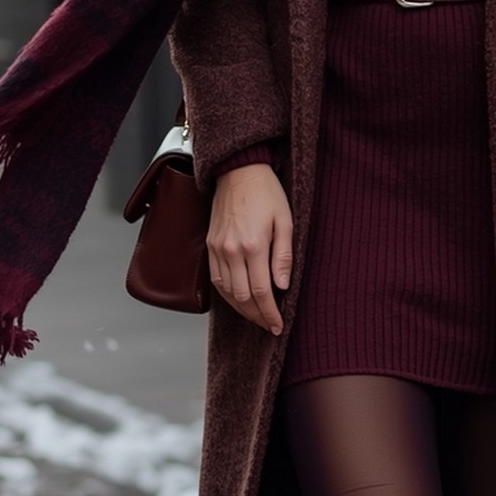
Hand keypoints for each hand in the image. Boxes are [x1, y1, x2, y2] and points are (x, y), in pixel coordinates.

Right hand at [207, 163, 292, 334]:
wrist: (238, 171)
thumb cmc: (267, 193)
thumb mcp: (285, 221)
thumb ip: (284, 256)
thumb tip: (282, 286)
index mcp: (253, 245)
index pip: (261, 292)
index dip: (270, 312)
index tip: (278, 325)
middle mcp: (231, 251)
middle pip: (242, 297)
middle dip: (257, 316)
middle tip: (269, 324)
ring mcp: (218, 249)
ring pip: (227, 292)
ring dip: (242, 309)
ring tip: (257, 316)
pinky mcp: (210, 245)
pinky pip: (215, 280)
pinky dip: (227, 295)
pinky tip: (239, 300)